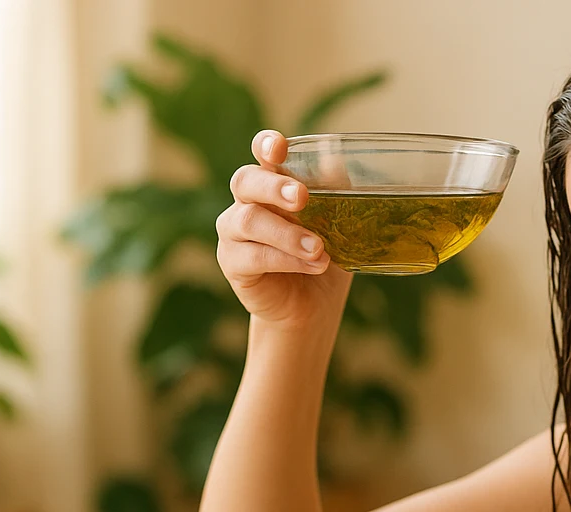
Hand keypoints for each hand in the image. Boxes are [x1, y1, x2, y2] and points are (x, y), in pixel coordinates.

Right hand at [217, 130, 352, 327]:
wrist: (312, 307)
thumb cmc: (322, 256)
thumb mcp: (338, 224)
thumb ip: (336, 194)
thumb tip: (338, 161)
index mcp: (272, 185)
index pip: (261, 155)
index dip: (265, 146)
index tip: (278, 146)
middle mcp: (247, 203)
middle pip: (245, 181)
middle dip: (273, 186)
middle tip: (301, 197)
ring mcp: (234, 234)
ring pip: (247, 220)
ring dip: (286, 233)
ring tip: (318, 248)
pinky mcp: (233, 264)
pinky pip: (253, 256)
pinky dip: (285, 260)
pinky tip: (313, 265)